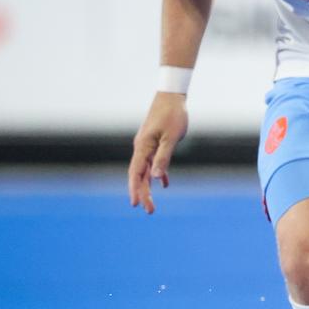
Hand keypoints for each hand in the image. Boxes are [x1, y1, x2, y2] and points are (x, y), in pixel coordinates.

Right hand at [128, 92, 187, 213]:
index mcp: (142, 147)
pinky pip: (154, 163)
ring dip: (148, 186)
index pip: (136, 174)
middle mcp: (141, 148)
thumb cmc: (172, 115)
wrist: (172, 97)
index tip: (136, 204)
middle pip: (139, 175)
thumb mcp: (171, 138)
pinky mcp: (154, 143)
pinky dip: (158, 174)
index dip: (136, 190)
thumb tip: (156, 178)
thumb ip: (163, 157)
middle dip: (143, 193)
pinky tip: (164, 184)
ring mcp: (147, 145)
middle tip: (149, 211)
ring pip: (145, 170)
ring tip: (152, 203)